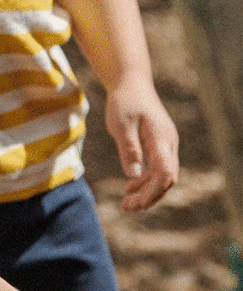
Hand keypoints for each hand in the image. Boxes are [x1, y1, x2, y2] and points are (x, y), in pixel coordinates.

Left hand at [104, 81, 178, 210]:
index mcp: (161, 139)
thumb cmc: (124, 101)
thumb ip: (129, 149)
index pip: (165, 173)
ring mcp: (165, 144)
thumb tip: (135, 176)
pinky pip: (157, 167)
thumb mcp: (121, 124)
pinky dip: (146, 179)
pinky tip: (131, 186)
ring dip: (147, 190)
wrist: (130, 82)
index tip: (138, 204)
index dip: (154, 192)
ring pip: (162, 175)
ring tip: (128, 203)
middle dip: (149, 196)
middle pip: (166, 178)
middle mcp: (168, 143)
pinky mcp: (159, 143)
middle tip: (128, 208)